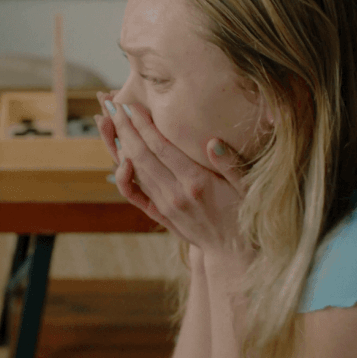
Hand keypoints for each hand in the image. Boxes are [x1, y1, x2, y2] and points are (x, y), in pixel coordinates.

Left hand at [94, 91, 256, 259]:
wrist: (234, 251)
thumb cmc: (245, 213)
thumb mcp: (246, 188)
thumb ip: (230, 164)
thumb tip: (213, 142)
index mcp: (196, 183)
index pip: (161, 148)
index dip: (143, 125)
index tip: (131, 106)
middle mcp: (175, 194)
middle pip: (142, 156)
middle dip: (125, 129)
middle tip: (113, 106)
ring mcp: (165, 205)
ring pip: (135, 170)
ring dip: (120, 145)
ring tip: (110, 123)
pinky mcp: (161, 213)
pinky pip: (135, 192)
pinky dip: (124, 174)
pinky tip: (118, 158)